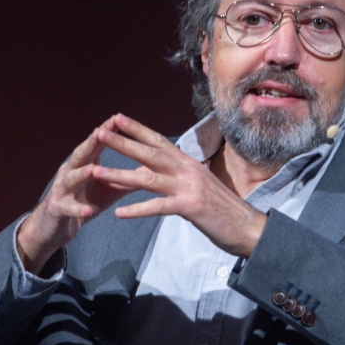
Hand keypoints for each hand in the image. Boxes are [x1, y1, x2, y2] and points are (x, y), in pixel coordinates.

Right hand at [16, 116, 131, 273]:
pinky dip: (77, 209)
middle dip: (90, 144)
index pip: (95, 145)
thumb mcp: (108, 188)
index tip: (117, 118)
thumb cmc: (84, 202)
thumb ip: (127, 177)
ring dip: (81, 174)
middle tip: (100, 132)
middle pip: (80, 155)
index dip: (105, 132)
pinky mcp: (58, 209)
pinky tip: (87, 211)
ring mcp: (62, 190)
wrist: (57, 226)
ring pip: (71, 179)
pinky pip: (68, 208)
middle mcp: (70, 172)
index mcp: (83, 164)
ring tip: (92, 170)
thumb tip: (151, 167)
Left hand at [90, 114, 266, 256]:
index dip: (137, 129)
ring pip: (148, 179)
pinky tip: (119, 213)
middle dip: (122, 143)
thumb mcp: (197, 186)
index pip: (159, 141)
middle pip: (149, 153)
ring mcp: (189, 187)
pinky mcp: (191, 207)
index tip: (116, 118)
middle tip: (99, 133)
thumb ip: (176, 177)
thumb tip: (154, 172)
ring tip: (95, 172)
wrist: (248, 226)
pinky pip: (158, 208)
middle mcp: (187, 170)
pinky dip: (137, 210)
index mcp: (188, 163)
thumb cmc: (222, 209)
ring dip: (119, 174)